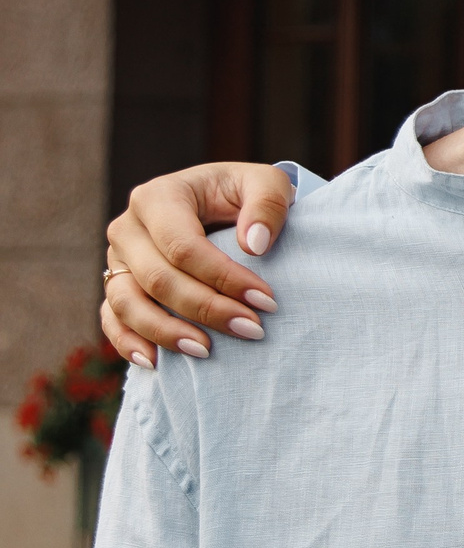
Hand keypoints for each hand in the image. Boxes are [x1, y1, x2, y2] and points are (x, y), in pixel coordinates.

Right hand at [101, 163, 295, 366]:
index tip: (266, 301)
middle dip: (206, 309)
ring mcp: (117, 259)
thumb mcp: (266, 184)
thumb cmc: (244, 193)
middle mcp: (128, 228)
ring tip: (207, 351)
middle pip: (158, 279)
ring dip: (167, 332)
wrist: (220, 202)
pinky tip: (155, 363)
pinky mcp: (116, 284)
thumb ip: (267, 204)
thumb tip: (254, 246)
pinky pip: (111, 319)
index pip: (183, 246)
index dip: (223, 278)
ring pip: (127, 303)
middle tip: (253, 329)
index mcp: (159, 197)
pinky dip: (128, 342)